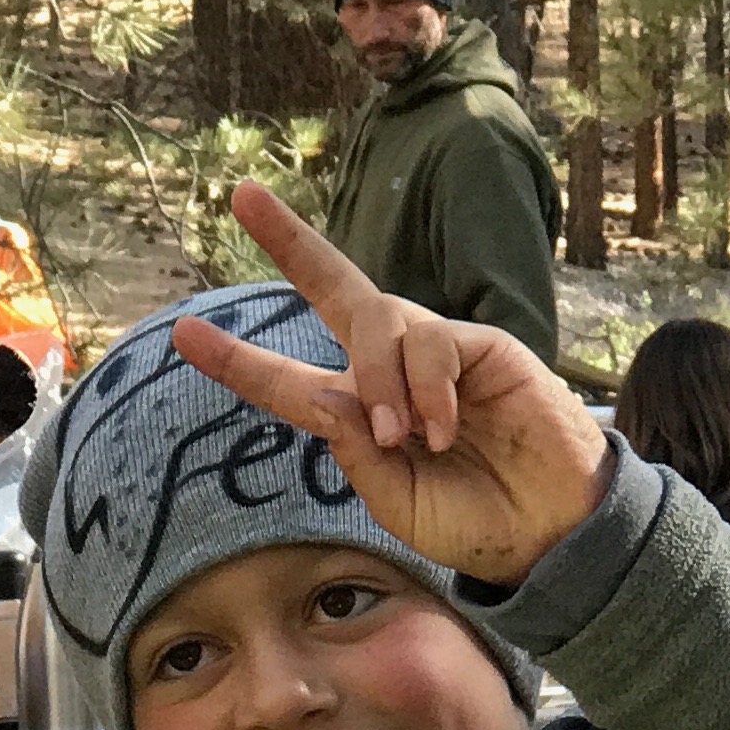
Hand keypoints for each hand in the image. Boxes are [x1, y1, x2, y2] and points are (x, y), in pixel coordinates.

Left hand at [170, 182, 611, 585]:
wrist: (546, 533)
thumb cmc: (472, 523)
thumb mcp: (396, 503)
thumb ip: (355, 453)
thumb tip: (327, 395)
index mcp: (360, 413)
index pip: (289, 379)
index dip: (237, 359)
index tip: (183, 333)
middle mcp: (392, 371)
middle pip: (335, 288)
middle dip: (289, 241)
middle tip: (243, 195)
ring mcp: (437, 353)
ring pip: (381, 323)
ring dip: (381, 380)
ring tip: (404, 439)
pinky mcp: (482, 346)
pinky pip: (433, 344)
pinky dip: (429, 390)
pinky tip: (443, 432)